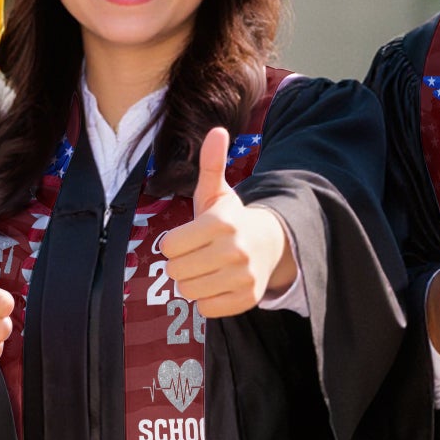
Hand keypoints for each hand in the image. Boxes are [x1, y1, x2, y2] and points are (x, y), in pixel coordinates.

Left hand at [160, 127, 292, 317]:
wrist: (270, 244)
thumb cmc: (231, 219)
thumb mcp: (218, 192)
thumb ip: (211, 164)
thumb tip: (216, 130)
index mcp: (222, 223)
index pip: (169, 246)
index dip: (173, 244)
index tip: (187, 239)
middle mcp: (234, 251)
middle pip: (176, 272)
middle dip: (180, 264)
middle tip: (196, 255)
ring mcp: (243, 277)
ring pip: (188, 292)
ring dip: (191, 283)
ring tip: (205, 269)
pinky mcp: (247, 299)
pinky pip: (206, 309)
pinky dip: (207, 300)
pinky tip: (217, 283)